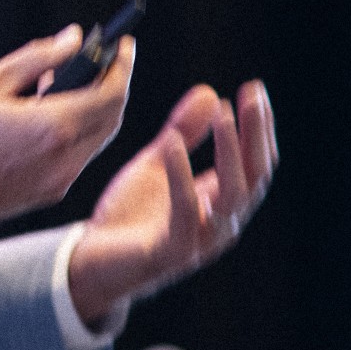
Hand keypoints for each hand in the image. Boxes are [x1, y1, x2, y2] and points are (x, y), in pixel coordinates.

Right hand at [0, 26, 132, 239]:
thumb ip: (37, 58)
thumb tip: (73, 38)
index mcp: (54, 126)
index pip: (111, 93)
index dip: (122, 66)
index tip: (124, 44)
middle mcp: (66, 158)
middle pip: (112, 117)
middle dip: (114, 85)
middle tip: (103, 60)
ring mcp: (60, 181)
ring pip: (97, 139)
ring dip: (96, 109)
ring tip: (68, 83)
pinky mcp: (49, 194)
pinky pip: (79, 157)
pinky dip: (78, 130)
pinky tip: (51, 114)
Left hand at [67, 80, 277, 325]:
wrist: (91, 260)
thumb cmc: (129, 215)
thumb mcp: (156, 163)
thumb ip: (183, 132)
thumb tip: (211, 93)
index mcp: (222, 203)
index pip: (256, 163)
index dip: (259, 127)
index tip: (256, 88)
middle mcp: (221, 224)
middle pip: (255, 176)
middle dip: (256, 133)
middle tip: (252, 95)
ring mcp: (201, 240)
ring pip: (232, 196)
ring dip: (229, 151)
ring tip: (222, 113)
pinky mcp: (172, 252)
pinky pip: (185, 213)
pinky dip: (181, 176)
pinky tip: (171, 142)